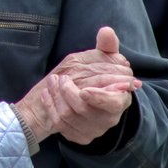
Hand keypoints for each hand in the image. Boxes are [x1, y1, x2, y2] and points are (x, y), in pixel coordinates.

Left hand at [14, 27, 139, 144]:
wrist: (84, 101)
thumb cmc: (98, 78)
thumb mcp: (104, 61)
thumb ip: (107, 47)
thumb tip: (106, 31)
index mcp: (120, 98)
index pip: (115, 103)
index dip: (100, 98)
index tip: (84, 91)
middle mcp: (109, 118)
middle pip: (86, 109)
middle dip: (69, 92)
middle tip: (62, 78)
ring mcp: (93, 129)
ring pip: (69, 116)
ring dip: (57, 96)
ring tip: (53, 81)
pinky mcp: (78, 135)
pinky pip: (59, 124)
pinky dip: (50, 106)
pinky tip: (47, 93)